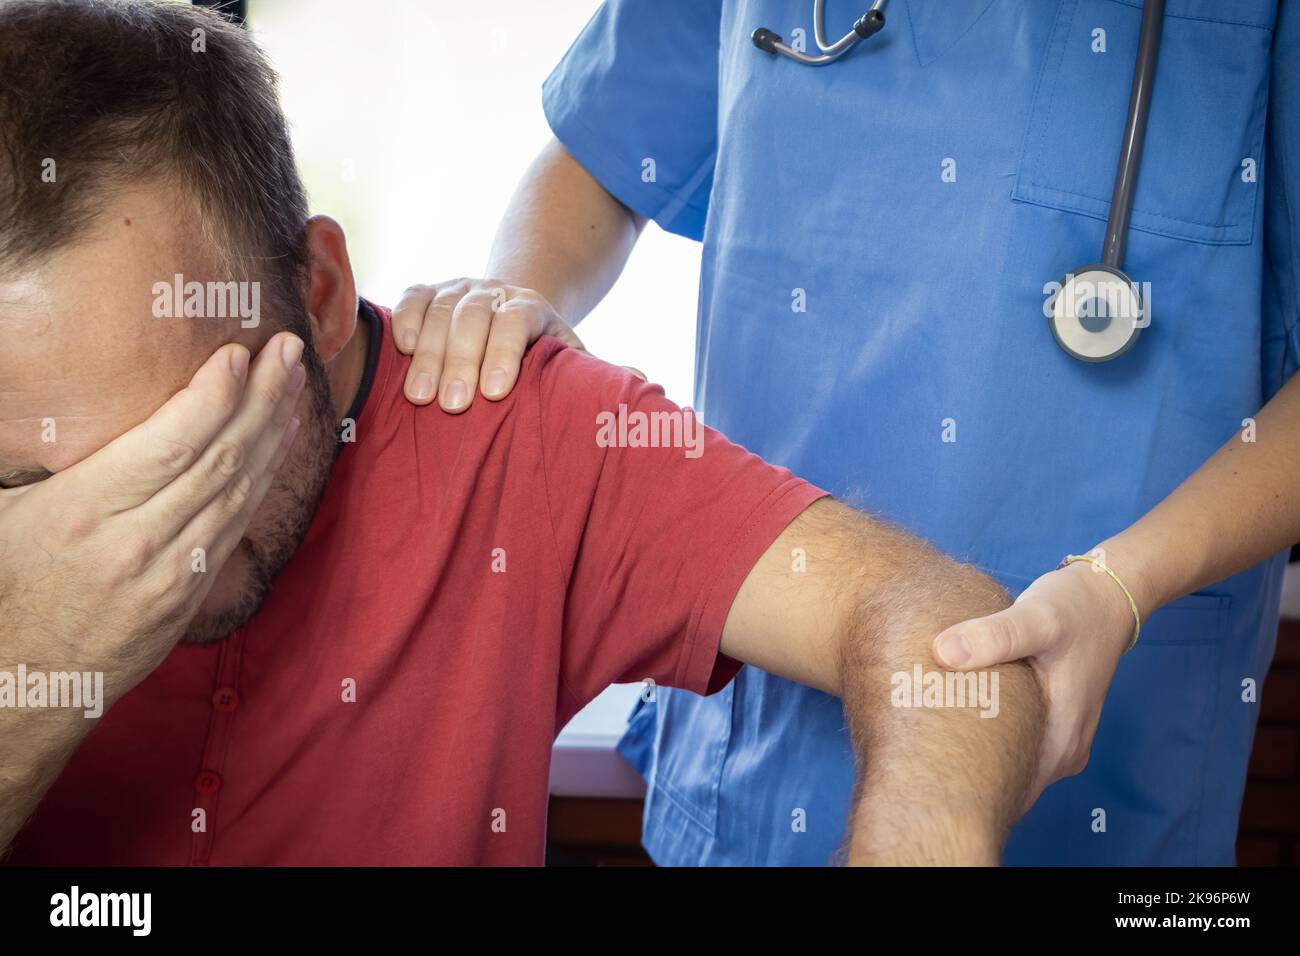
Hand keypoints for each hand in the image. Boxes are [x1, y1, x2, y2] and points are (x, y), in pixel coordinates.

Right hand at [0, 332, 304, 698]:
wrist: (23, 680)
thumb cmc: (6, 583)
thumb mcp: (5, 511)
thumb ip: (39, 454)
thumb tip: (49, 396)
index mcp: (83, 511)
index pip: (170, 443)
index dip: (214, 395)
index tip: (241, 352)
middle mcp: (136, 541)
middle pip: (220, 457)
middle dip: (262, 396)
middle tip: (290, 349)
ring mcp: (172, 571)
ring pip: (240, 488)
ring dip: (274, 428)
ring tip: (294, 380)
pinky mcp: (192, 591)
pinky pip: (238, 521)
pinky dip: (265, 474)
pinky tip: (280, 438)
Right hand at [391, 279, 586, 411]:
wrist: (511, 311)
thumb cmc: (540, 352)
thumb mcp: (570, 358)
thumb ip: (597, 370)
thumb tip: (638, 377)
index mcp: (532, 306)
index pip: (517, 321)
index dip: (505, 353)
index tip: (496, 392)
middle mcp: (495, 291)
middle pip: (475, 317)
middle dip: (462, 361)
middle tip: (453, 405)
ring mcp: (460, 287)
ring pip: (441, 310)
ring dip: (428, 354)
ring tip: (419, 396)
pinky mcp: (430, 290)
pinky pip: (413, 297)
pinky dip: (404, 319)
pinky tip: (401, 349)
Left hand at [929, 558, 1136, 801]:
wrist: (1106, 598)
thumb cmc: (1073, 609)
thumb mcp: (1035, 618)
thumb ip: (994, 636)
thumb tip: (943, 652)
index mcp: (1061, 741)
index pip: (1006, 793)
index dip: (962, 791)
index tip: (918, 774)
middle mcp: (1062, 752)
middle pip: (1003, 785)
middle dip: (959, 777)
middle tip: (909, 755)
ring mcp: (1057, 741)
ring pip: (1007, 766)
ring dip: (971, 756)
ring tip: (921, 738)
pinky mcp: (1048, 725)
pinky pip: (1012, 745)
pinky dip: (985, 737)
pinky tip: (951, 718)